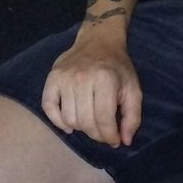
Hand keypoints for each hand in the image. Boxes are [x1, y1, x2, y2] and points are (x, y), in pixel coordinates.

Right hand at [41, 29, 142, 146]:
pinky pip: (48, 107)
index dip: (110, 136)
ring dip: (81, 128)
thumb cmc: (118, 67)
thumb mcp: (133, 89)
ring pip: (69, 118)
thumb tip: (125, 141)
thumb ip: (132, 116)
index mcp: (105, 80)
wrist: (99, 41)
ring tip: (90, 124)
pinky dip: (57, 122)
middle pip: (85, 122)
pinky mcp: (52, 78)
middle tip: (103, 133)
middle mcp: (82, 78)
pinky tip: (69, 125)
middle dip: (97, 135)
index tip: (114, 140)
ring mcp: (64, 78)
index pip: (104, 119)